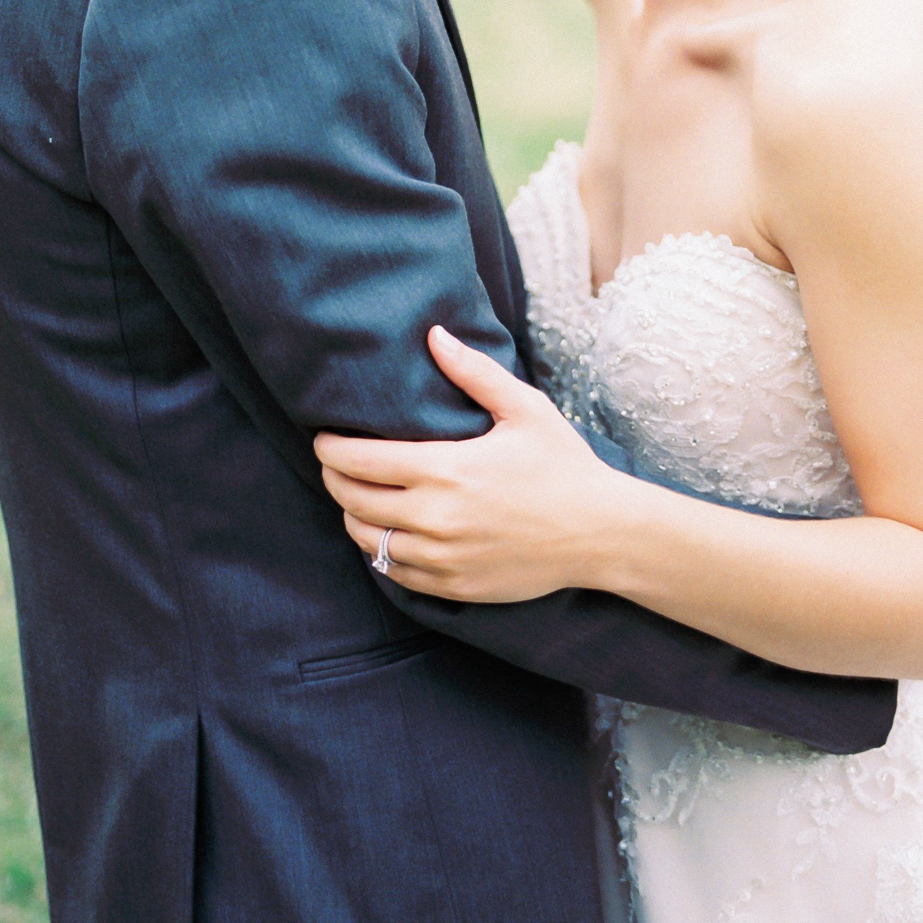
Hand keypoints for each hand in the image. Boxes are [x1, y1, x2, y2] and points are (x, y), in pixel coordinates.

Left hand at [315, 327, 622, 601]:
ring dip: (352, 517)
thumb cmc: (562, 464)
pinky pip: (395, 573)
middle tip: (332, 464)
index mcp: (446, 470)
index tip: (323, 439)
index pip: (361, 461)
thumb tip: (434, 335)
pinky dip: (381, 552)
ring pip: (368, 541)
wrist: (599, 532)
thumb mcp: (523, 408)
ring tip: (355, 498)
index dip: (331, 449)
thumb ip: (473, 372)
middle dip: (334, 480)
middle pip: (354, 501)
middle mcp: (435, 518)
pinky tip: (386, 534)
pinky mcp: (453, 587)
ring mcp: (443, 558)